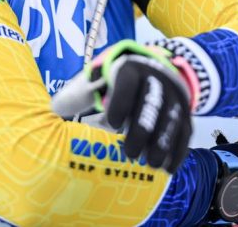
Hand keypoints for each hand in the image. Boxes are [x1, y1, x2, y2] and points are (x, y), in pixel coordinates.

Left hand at [53, 40, 194, 172]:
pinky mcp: (184, 111)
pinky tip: (168, 168)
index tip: (112, 123)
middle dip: (143, 129)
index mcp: (129, 68)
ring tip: (150, 164)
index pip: (128, 81)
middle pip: (153, 102)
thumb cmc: (114, 80)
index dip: (121, 101)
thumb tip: (52, 110)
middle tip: (130, 153)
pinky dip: (178, 150)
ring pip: (172, 118)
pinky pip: (185, 130)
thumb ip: (77, 94)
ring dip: (163, 143)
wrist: (153, 68)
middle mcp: (155, 79)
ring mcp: (173, 95)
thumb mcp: (95, 79)